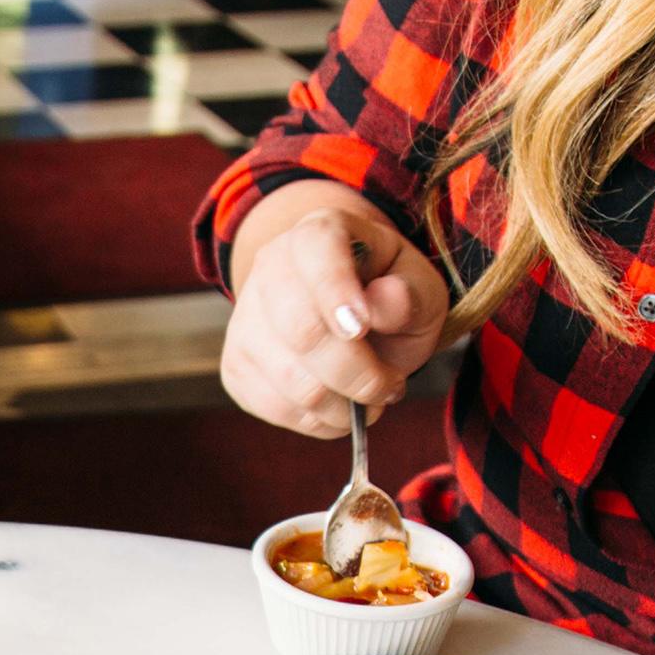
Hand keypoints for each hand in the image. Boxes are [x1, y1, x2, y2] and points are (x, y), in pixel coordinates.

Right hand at [221, 182, 452, 439]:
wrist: (343, 309)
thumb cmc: (385, 292)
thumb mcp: (417, 284)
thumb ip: (408, 293)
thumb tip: (382, 305)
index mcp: (318, 233)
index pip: (315, 253)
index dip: (335, 292)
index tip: (362, 328)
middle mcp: (270, 267)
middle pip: (302, 330)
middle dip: (356, 373)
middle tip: (388, 387)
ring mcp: (245, 318)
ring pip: (289, 380)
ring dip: (341, 406)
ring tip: (368, 399)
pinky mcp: (237, 365)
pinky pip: (274, 407)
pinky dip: (317, 421)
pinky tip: (339, 407)